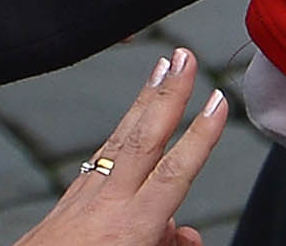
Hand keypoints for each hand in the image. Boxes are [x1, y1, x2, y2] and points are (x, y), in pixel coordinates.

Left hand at [14, 48, 227, 245]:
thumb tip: (185, 234)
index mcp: (130, 228)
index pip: (173, 173)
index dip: (200, 136)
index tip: (218, 101)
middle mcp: (107, 204)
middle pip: (144, 140)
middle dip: (168, 95)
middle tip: (185, 57)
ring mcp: (84, 198)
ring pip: (119, 139)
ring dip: (144, 100)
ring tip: (161, 67)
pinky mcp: (68, 201)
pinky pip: (99, 156)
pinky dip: (120, 131)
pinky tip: (129, 119)